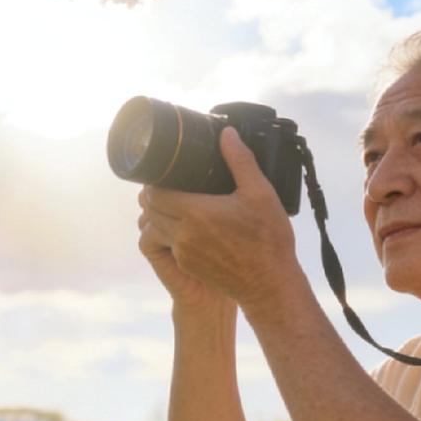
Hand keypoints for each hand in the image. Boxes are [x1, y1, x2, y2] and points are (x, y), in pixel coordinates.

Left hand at [136, 127, 299, 310]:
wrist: (269, 285)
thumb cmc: (268, 240)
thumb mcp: (261, 194)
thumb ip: (240, 160)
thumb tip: (227, 134)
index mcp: (196, 213)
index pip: (155, 193)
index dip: (155, 180)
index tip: (164, 171)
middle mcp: (183, 234)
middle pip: (151, 210)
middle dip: (154, 195)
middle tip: (167, 183)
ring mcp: (184, 253)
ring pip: (156, 228)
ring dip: (159, 214)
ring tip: (174, 202)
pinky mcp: (188, 266)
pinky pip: (168, 244)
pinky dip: (169, 231)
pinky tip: (186, 224)